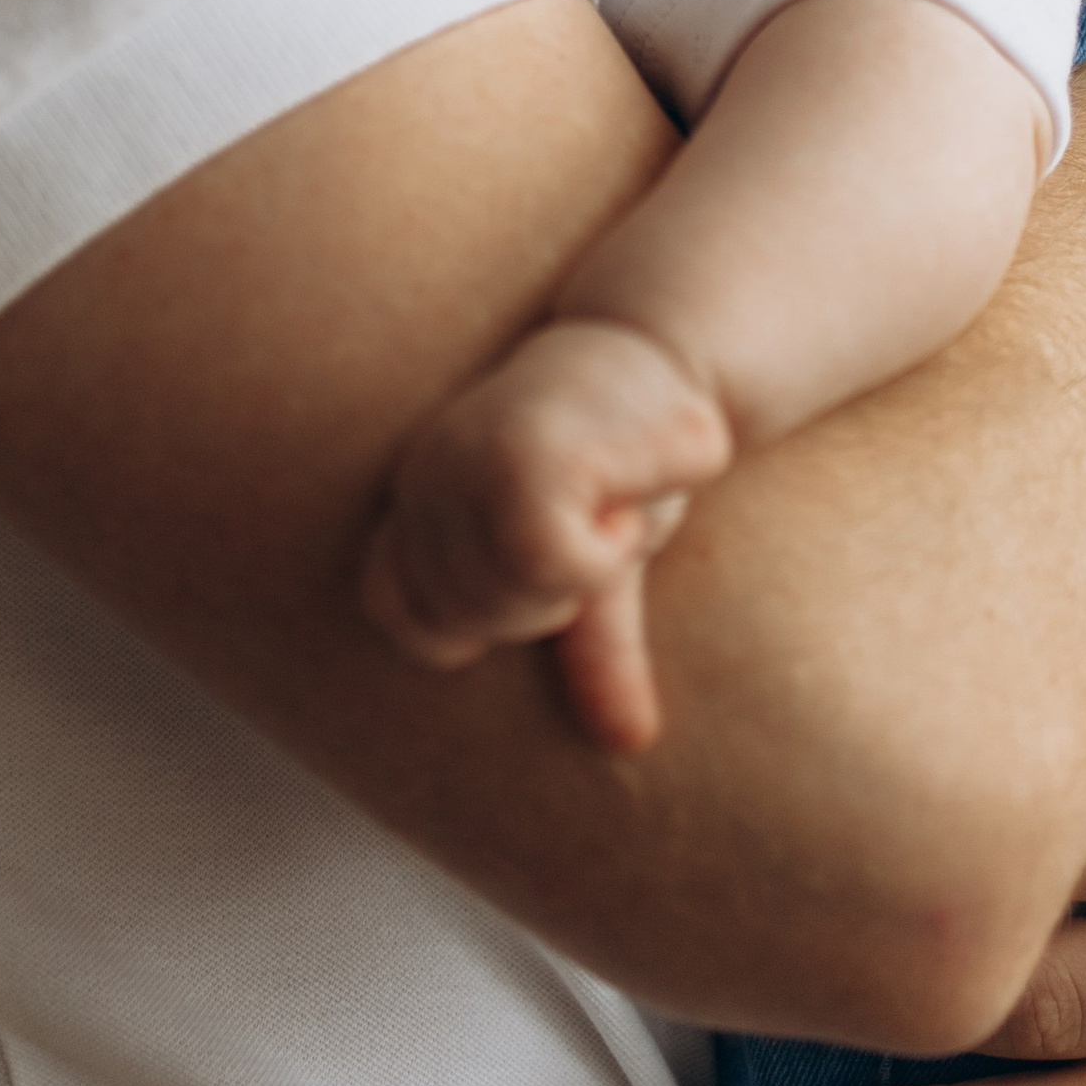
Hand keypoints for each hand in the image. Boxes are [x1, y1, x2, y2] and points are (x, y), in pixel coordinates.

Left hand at [360, 318, 734, 748]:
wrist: (677, 346)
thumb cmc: (631, 442)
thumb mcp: (606, 555)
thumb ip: (594, 645)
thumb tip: (628, 739)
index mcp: (424, 495)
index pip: (408, 618)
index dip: (481, 621)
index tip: (552, 565)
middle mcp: (428, 472)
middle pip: (465, 619)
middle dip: (546, 600)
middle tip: (599, 522)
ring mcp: (468, 456)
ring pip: (505, 596)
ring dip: (581, 570)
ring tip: (610, 503)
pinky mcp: (525, 447)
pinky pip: (550, 560)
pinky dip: (603, 549)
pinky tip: (623, 496)